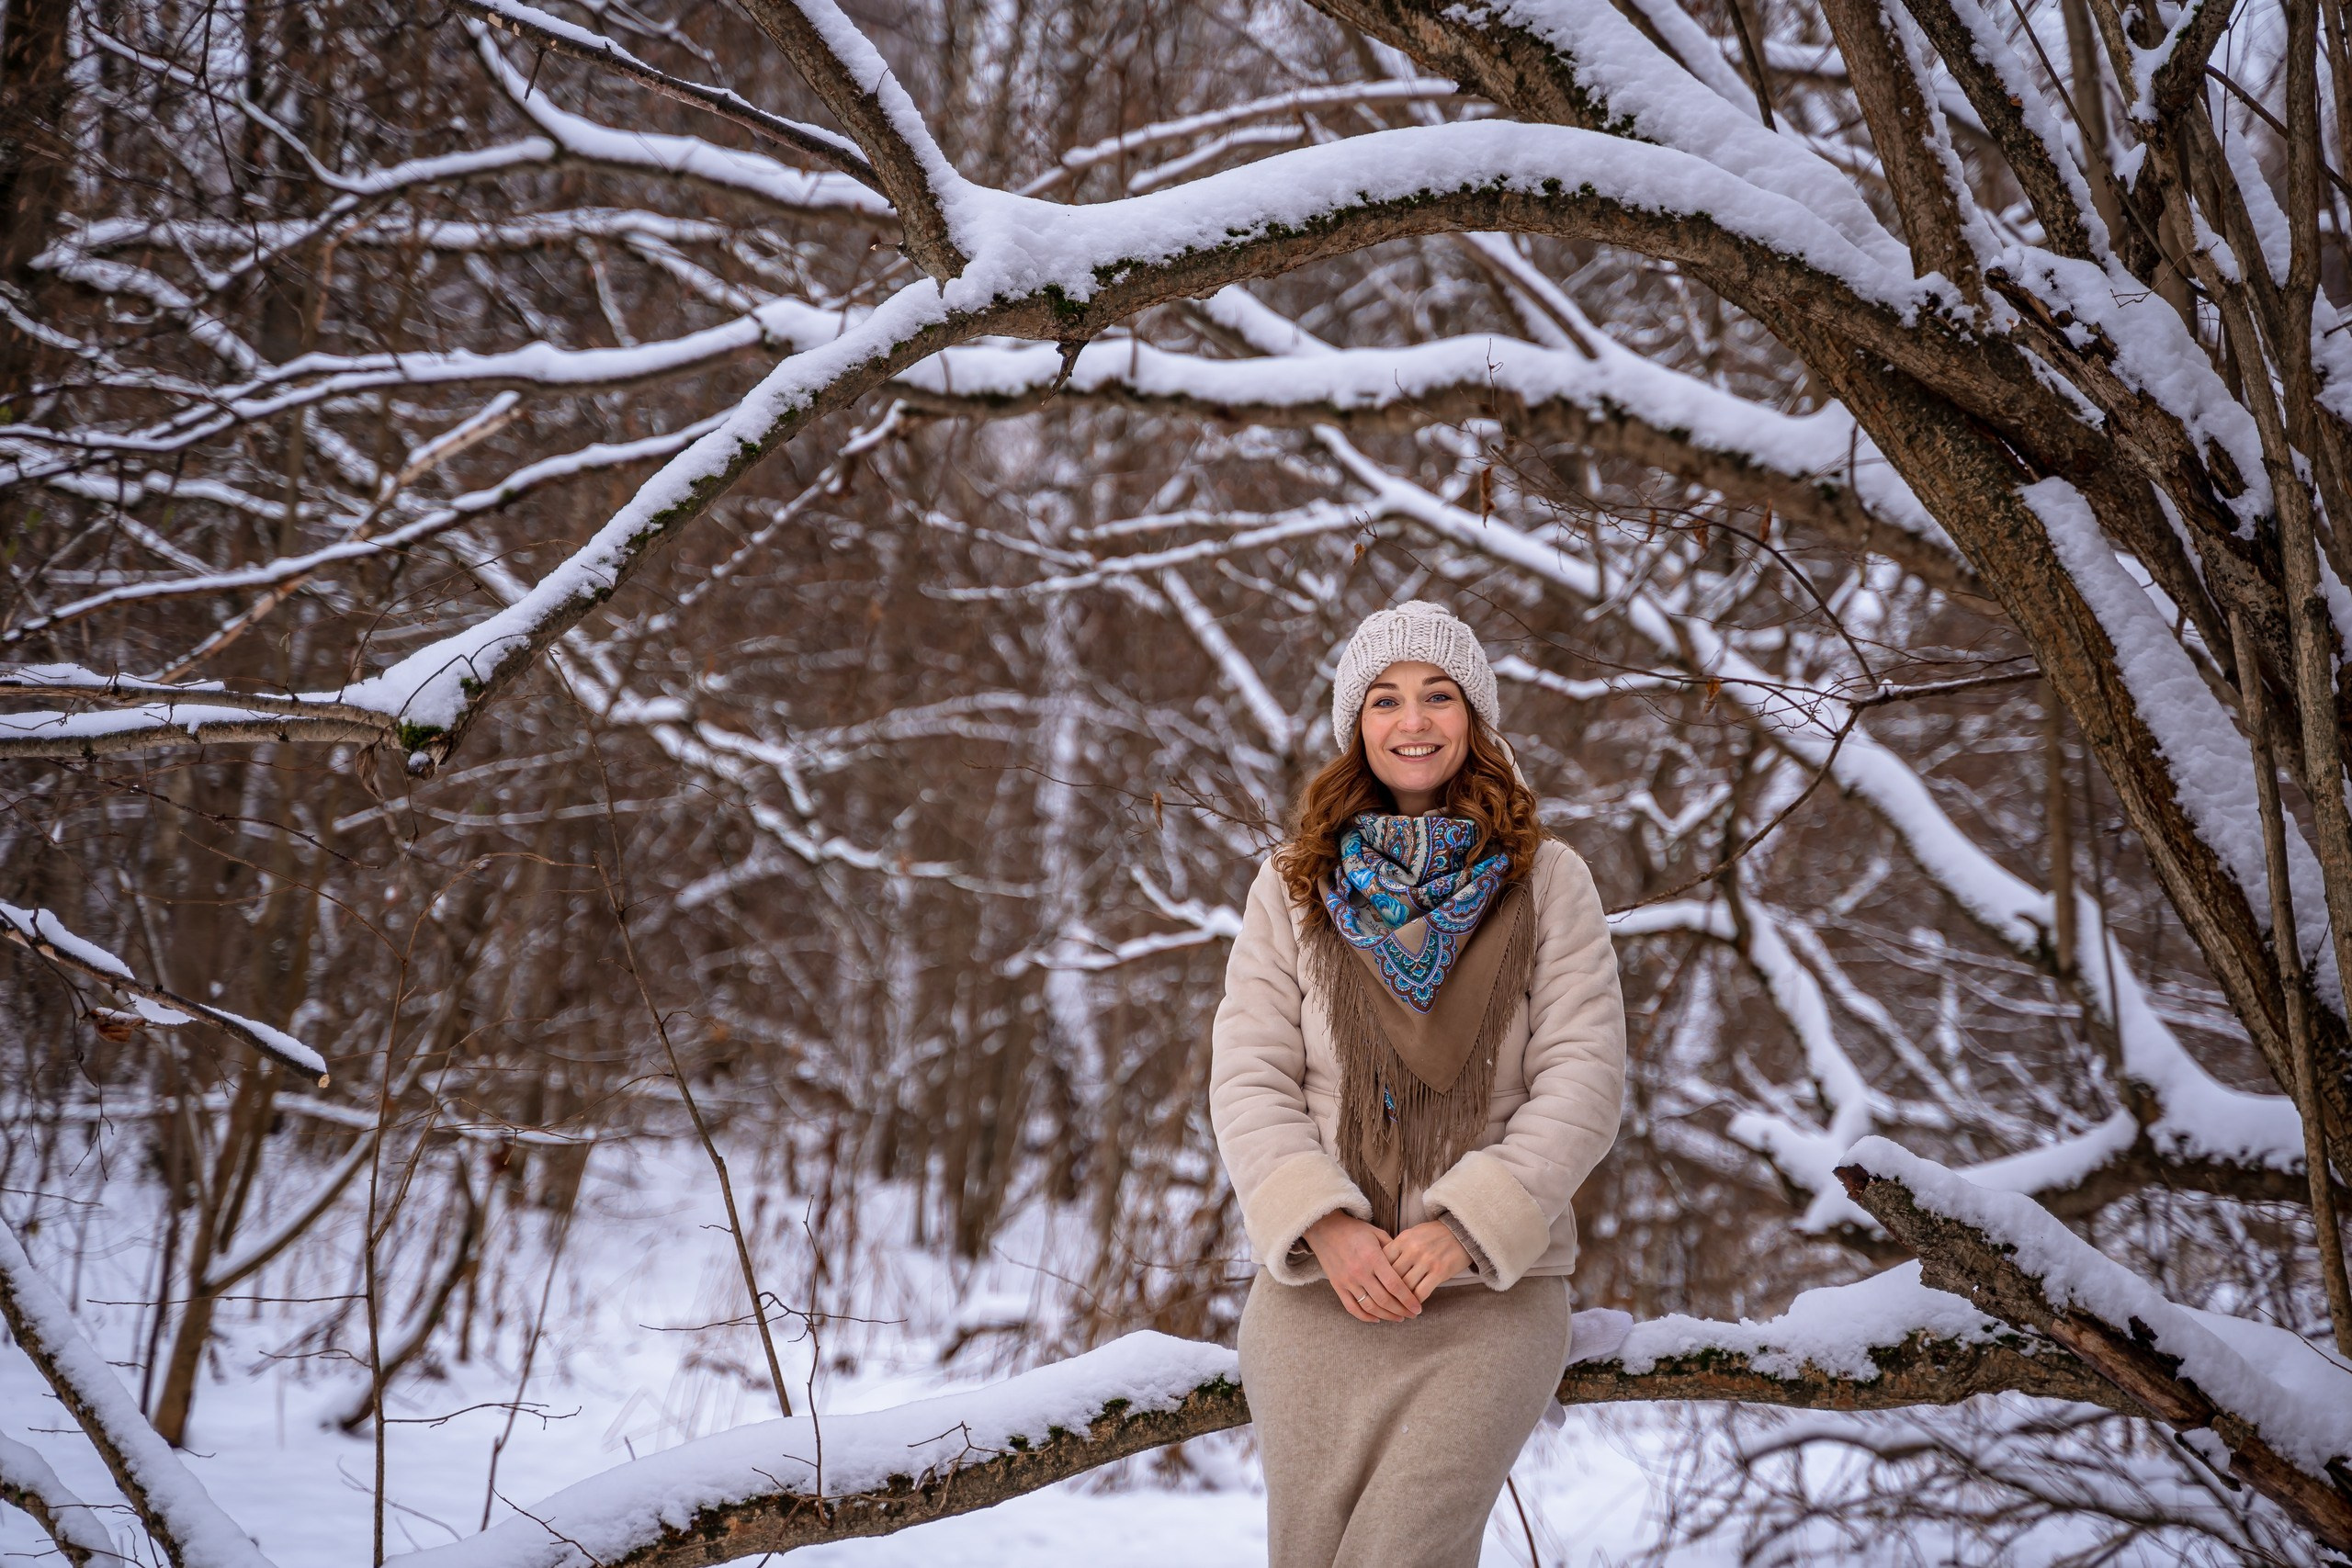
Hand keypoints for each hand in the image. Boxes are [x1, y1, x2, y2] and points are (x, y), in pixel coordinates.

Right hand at [1303, 1211, 1420, 1321]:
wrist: (1325, 1229)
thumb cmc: (1354, 1230)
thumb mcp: (1377, 1233)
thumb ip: (1393, 1249)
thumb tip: (1410, 1265)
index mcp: (1372, 1257)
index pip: (1394, 1284)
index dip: (1408, 1299)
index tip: (1418, 1308)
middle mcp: (1360, 1271)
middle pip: (1384, 1299)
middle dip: (1401, 1311)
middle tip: (1412, 1314)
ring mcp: (1347, 1281)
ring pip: (1370, 1307)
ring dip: (1386, 1316)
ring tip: (1399, 1318)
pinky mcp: (1337, 1286)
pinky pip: (1352, 1308)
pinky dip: (1365, 1317)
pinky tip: (1377, 1319)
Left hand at [1383, 1221, 1469, 1300]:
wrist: (1461, 1232)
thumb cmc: (1433, 1235)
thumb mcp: (1412, 1235)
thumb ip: (1397, 1249)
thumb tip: (1380, 1268)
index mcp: (1403, 1239)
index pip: (1383, 1261)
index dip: (1378, 1276)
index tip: (1377, 1287)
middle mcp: (1413, 1250)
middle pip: (1392, 1276)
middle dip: (1387, 1291)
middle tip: (1385, 1302)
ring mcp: (1426, 1260)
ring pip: (1405, 1287)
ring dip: (1401, 1300)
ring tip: (1398, 1308)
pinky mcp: (1440, 1271)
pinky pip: (1422, 1292)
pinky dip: (1416, 1302)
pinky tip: (1414, 1306)